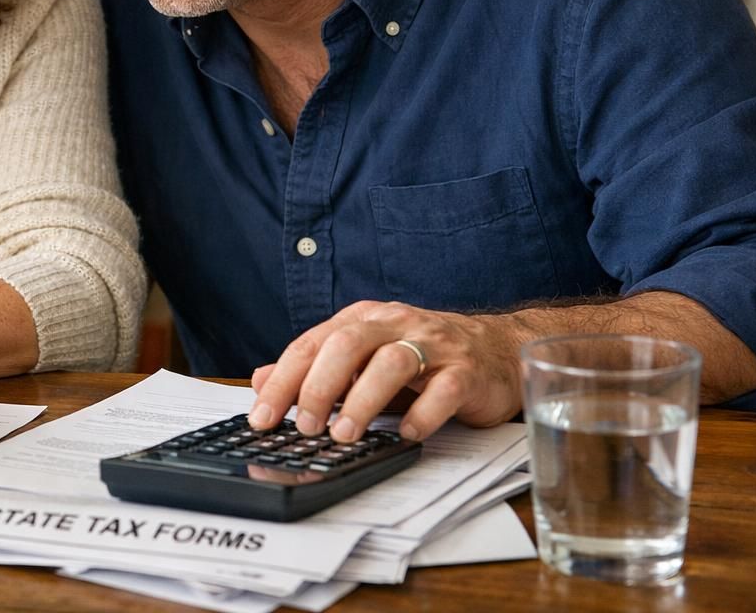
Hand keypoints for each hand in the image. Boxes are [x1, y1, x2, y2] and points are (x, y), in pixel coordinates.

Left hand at [247, 301, 523, 442]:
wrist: (496, 350)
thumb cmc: (422, 358)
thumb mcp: (362, 360)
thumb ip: (313, 370)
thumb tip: (259, 379)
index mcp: (363, 320)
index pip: (312, 344)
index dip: (283, 381)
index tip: (262, 417)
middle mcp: (396, 324)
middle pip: (347, 344)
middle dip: (320, 387)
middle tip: (305, 427)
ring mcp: (435, 345)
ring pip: (393, 362)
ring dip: (363, 400)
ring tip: (344, 435)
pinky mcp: (468, 371)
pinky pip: (444, 390)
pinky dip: (422, 415)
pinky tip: (405, 435)